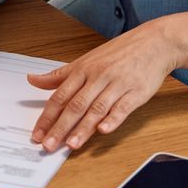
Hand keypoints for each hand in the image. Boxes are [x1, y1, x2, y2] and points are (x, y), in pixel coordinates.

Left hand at [28, 22, 179, 152]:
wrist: (154, 43)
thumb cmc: (119, 53)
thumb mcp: (86, 60)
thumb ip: (60, 75)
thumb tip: (33, 80)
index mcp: (83, 70)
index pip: (60, 96)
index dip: (47, 117)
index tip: (37, 134)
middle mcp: (98, 77)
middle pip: (75, 105)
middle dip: (60, 127)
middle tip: (48, 145)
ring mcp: (117, 84)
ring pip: (97, 108)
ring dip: (83, 128)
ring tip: (71, 145)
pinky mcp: (136, 92)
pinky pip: (123, 107)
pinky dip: (113, 119)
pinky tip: (104, 130)